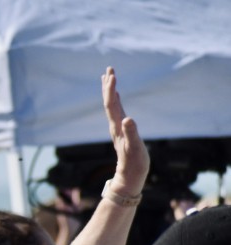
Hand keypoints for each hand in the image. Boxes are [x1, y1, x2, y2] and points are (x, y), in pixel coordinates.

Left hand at [103, 67, 148, 194]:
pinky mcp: (122, 131)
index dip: (111, 89)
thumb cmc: (134, 163)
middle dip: (109, 85)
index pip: (111, 104)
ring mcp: (118, 128)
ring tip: (109, 77)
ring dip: (110, 91)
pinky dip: (116, 101)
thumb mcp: (135, 148)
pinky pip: (117, 111)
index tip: (111, 75)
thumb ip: (131, 133)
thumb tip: (127, 119)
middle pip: (109, 101)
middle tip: (108, 68)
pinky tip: (117, 97)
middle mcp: (115, 125)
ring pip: (112, 105)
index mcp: (117, 126)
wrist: (129, 176)